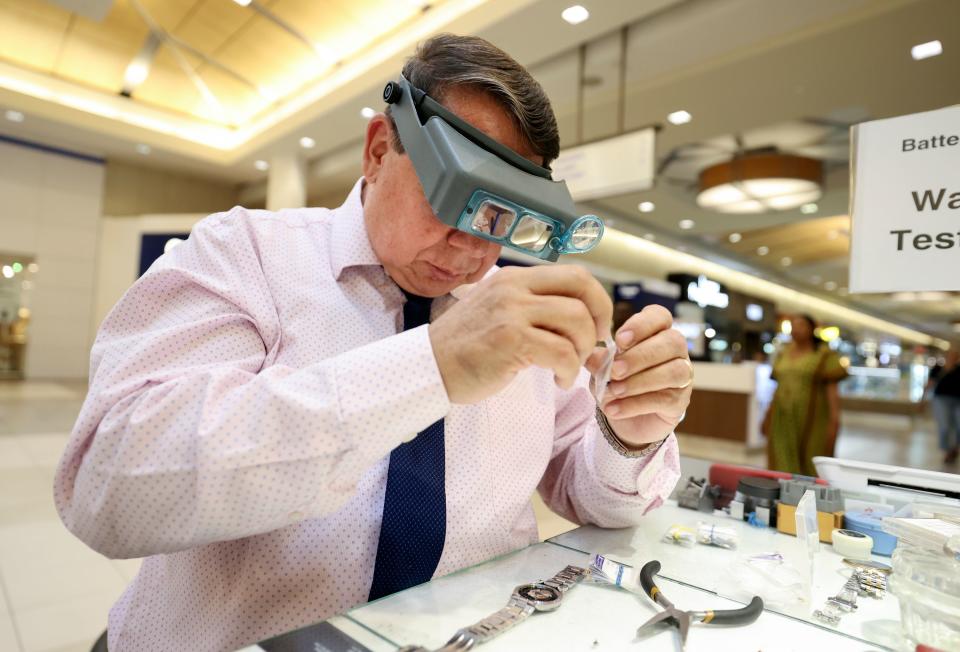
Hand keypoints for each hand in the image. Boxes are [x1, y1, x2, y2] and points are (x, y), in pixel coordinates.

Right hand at [429, 266, 611, 403]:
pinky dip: (569, 371)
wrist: (429, 367)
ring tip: (570, 369)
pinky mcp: (510, 340)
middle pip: (582, 288)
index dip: (597, 300)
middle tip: (593, 347)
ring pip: (577, 320)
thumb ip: (539, 315)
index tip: (597, 326)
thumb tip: (592, 333)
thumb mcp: (501, 315)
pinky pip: (562, 352)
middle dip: (600, 319)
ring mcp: (512, 311)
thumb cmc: (466, 349)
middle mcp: (514, 288)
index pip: (575, 273)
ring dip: (584, 350)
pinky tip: (559, 381)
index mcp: (515, 278)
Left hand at [594, 305, 691, 446]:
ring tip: (614, 391)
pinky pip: (665, 399)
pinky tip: (614, 408)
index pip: (660, 316)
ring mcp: (683, 375)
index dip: (642, 325)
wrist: (625, 419)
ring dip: (640, 381)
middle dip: (641, 356)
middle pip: (672, 341)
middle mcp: (676, 350)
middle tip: (615, 370)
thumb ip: (599, 360)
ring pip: (674, 371)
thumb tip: (590, 356)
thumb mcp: (603, 368)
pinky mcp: (680, 401)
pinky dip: (635, 404)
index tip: (619, 340)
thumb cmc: (617, 382)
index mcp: (657, 332)